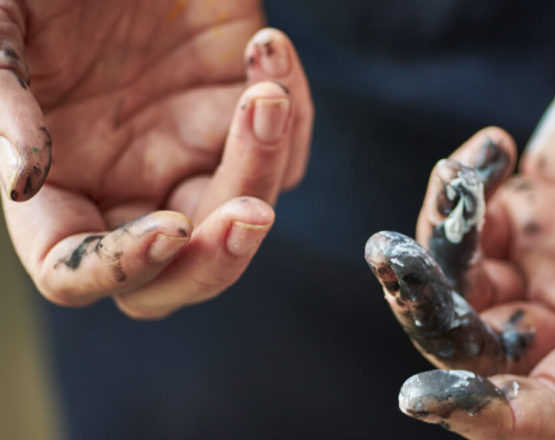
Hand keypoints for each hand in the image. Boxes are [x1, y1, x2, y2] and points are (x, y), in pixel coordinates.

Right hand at [0, 0, 312, 318]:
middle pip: (179, 276)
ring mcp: (191, 157)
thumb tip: (23, 181)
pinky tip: (268, 51)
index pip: (76, 271)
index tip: (167, 232)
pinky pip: (288, 149)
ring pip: (248, 213)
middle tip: (251, 215)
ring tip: (265, 89)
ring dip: (268, 161)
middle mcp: (129, 187)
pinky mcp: (243, 122)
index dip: (118, 269)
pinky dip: (294, 109)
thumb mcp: (4, 26)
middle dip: (218, 260)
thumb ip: (4, 99)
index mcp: (59, 186)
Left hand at [366, 1, 554, 437]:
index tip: (437, 403)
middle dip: (436, 320)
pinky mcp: (537, 202)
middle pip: (496, 351)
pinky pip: (470, 226)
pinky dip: (457, 197)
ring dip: (432, 255)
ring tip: (455, 179)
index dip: (508, 417)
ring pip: (469, 291)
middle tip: (398, 260)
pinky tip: (492, 147)